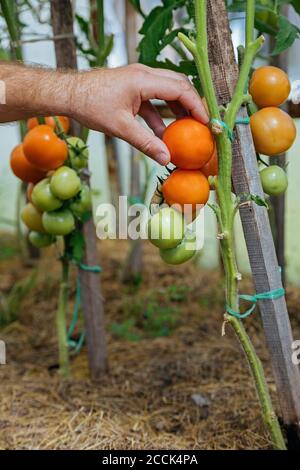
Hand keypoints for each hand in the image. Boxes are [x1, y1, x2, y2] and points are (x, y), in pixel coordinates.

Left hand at [69, 64, 208, 164]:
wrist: (68, 94)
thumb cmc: (90, 105)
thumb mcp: (120, 127)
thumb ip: (145, 143)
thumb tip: (165, 159)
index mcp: (143, 80)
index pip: (179, 89)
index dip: (196, 105)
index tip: (206, 122)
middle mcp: (144, 75)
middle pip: (178, 86)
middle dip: (191, 105)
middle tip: (201, 124)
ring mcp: (138, 80)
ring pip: (166, 92)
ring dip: (176, 110)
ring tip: (186, 131)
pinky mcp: (132, 88)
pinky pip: (153, 100)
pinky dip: (160, 115)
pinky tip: (162, 134)